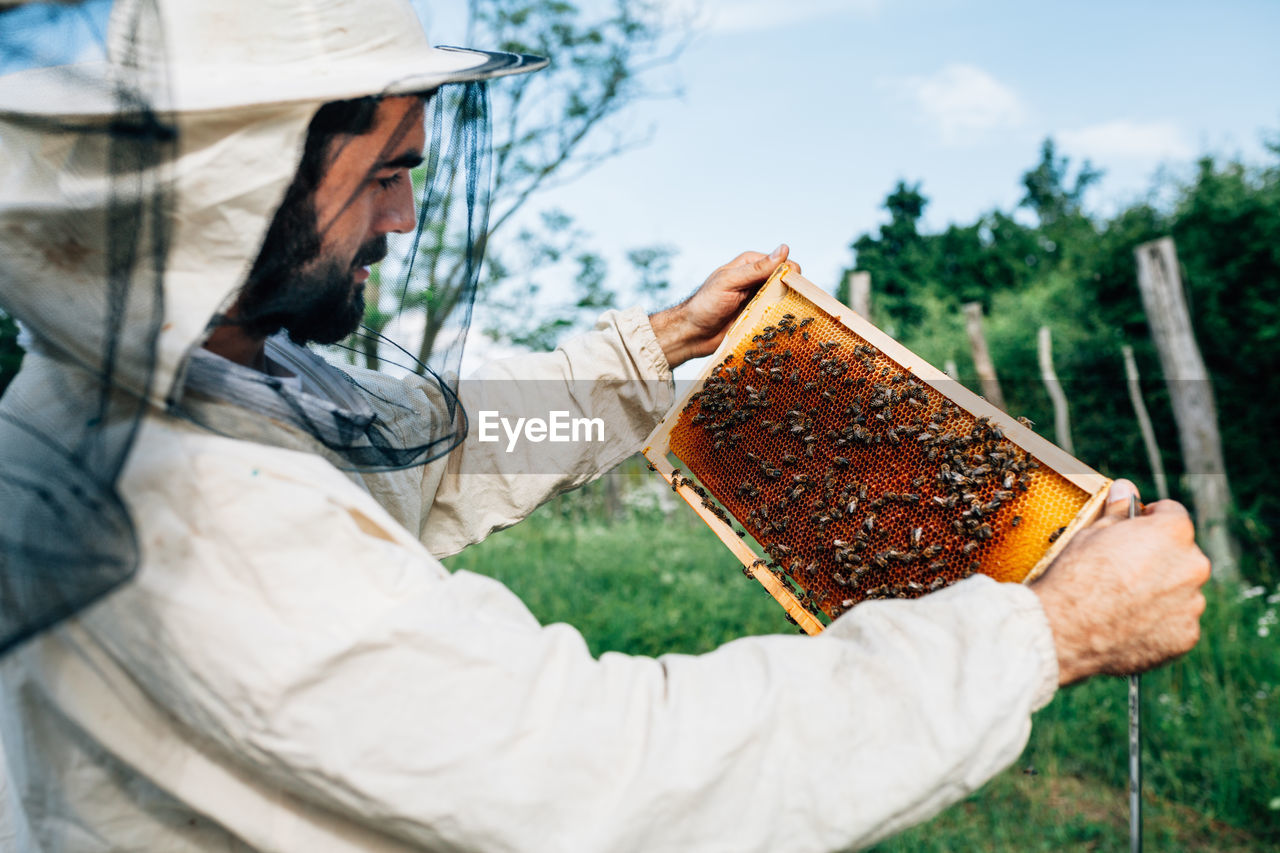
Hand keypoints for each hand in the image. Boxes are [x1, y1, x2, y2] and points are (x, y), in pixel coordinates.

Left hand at [649, 245, 797, 368]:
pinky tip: (783, 330)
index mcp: (751, 265)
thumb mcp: (729, 282)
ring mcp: (759, 300)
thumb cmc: (705, 304)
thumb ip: (756, 269)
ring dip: (788, 310)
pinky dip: (781, 323)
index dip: (792, 275)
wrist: (691, 333)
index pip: (783, 264)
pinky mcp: (758, 318)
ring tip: (788, 321)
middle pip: (787, 283)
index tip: (791, 290)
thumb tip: (784, 250)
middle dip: (793, 293)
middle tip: (787, 308)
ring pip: (785, 301)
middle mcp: (757, 281)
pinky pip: (777, 318)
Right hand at [1031, 479, 1210, 685]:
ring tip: (1124, 601)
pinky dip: (1160, 622)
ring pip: (1181, 590)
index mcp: (1173, 532)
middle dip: (1158, 557)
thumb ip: (1118, 512)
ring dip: (1162, 591)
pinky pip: (1178, 622)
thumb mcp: (1091, 533)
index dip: (1149, 520)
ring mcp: (1192, 604)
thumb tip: (1126, 488)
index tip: (1132, 531)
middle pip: (1181, 554)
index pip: (1172, 514)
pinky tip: (1129, 623)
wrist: (1064, 630)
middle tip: (1124, 569)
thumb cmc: (1074, 576)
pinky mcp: (1186, 636)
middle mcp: (1192, 565)